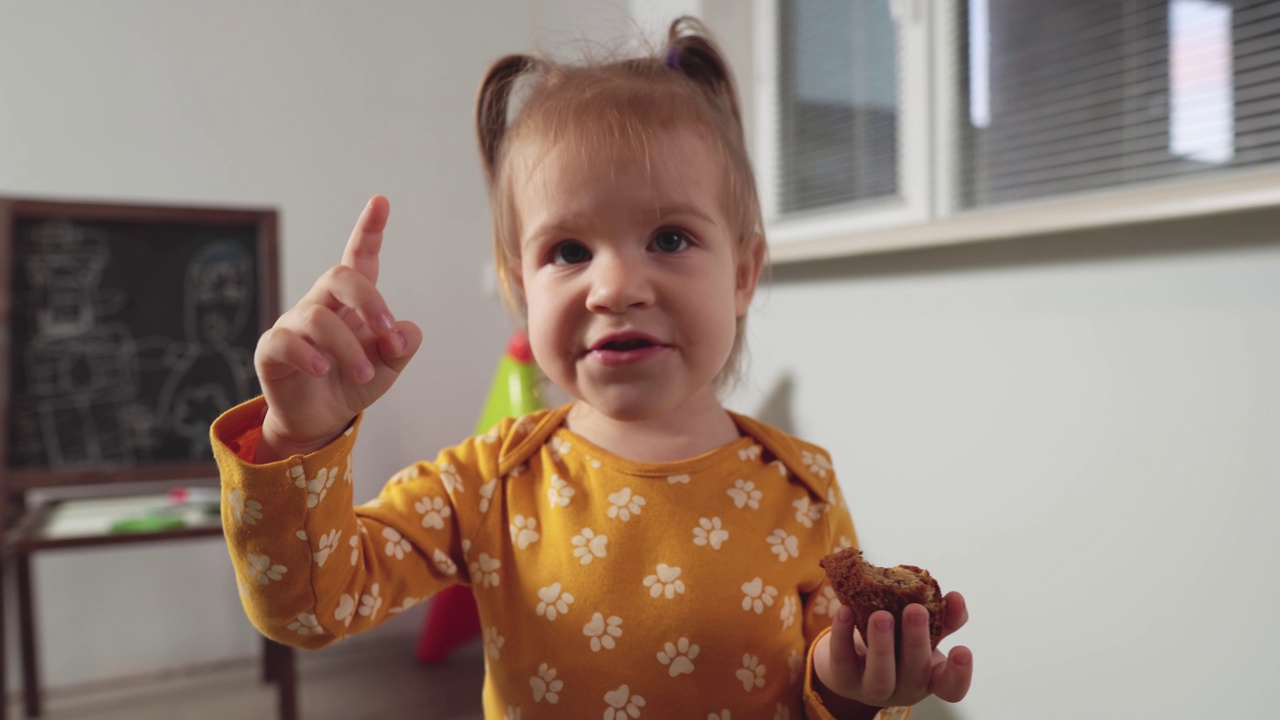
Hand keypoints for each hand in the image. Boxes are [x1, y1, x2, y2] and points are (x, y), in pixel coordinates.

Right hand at [254, 195, 422, 460]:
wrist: (322, 418)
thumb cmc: (356, 379)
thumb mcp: (390, 365)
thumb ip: (402, 345)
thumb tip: (399, 334)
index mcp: (352, 299)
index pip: (360, 256)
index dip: (369, 229)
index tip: (381, 201)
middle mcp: (322, 302)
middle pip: (339, 275)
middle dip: (369, 299)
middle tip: (387, 330)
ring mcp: (294, 323)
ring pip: (318, 318)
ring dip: (348, 347)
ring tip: (365, 374)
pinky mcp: (272, 349)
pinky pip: (285, 341)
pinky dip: (309, 355)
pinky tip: (323, 368)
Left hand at [813, 592, 972, 711]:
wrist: (851, 654)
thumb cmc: (897, 641)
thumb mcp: (922, 629)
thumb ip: (942, 615)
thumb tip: (955, 597)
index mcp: (929, 677)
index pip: (950, 688)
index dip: (959, 674)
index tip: (963, 649)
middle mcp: (904, 689)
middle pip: (914, 675)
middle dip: (917, 642)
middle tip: (916, 610)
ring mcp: (872, 690)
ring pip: (880, 676)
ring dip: (882, 645)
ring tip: (881, 614)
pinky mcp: (842, 681)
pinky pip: (843, 660)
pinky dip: (843, 635)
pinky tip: (845, 610)